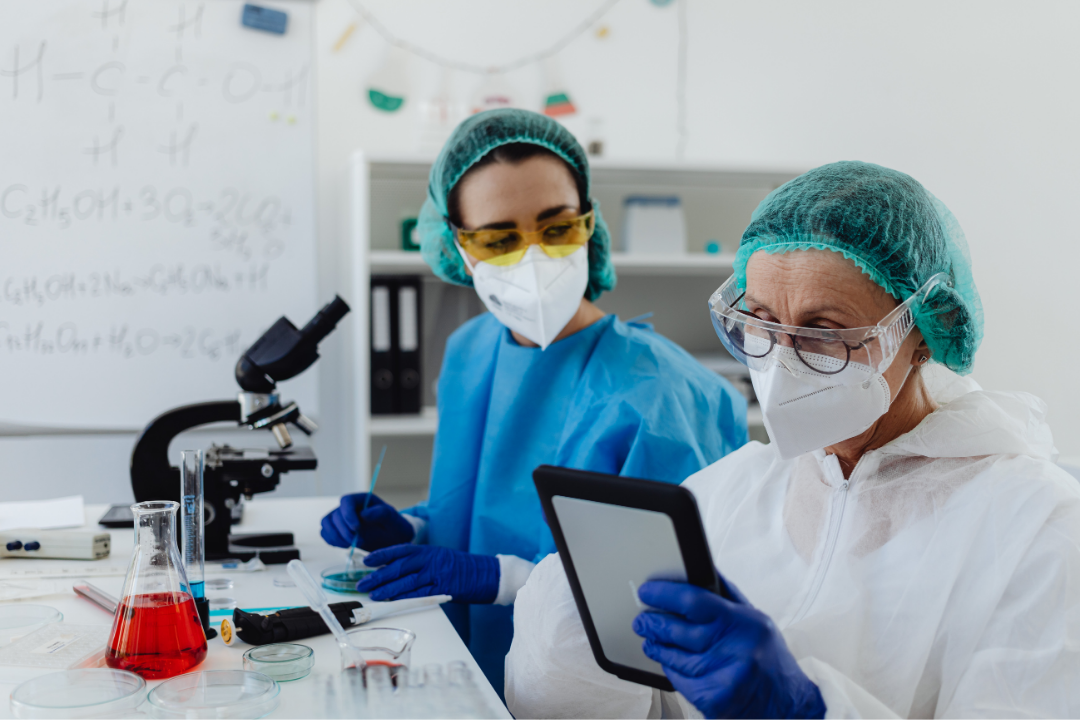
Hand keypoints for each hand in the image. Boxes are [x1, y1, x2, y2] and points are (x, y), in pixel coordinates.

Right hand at [319, 493, 414, 550]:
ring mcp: (341, 518)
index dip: (348, 514)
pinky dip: (332, 541)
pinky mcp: (337, 530)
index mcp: (363, 499)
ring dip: (336, 537)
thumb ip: (382, 513)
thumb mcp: (393, 519)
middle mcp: (349, 507)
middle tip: (359, 542)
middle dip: (345, 531)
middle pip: (335, 515)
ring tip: (351, 544)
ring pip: (327, 524)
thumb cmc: (394, 526)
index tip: (356, 528)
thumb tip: (364, 514)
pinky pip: (325, 533)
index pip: (347, 501)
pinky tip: (345, 545)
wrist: (393, 539)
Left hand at [356, 545, 499, 603]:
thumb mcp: (438, 557)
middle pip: (398, 567)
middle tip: (362, 583)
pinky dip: (404, 597)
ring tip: (373, 594)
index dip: (381, 555)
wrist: (485, 573)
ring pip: (406, 581)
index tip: (366, 561)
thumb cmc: (460, 567)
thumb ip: (419, 562)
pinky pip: (419, 594)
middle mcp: (430, 560)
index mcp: (427, 550)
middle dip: (378, 576)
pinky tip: (393, 600)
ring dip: (387, 589)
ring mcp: (436, 574)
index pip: (399, 550)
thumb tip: (393, 571)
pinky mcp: (442, 588)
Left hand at [633, 579, 824, 719]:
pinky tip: (667, 662)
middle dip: (653, 622)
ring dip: (656, 646)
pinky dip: (670, 670)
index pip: (694, 600)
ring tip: (650, 640)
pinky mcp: (716, 700)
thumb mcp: (756, 620)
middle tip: (641, 619)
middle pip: (679, 630)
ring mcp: (725, 676)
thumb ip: (727, 596)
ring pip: (675, 657)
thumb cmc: (770, 659)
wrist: (791, 705)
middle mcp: (736, 648)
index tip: (647, 591)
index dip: (664, 594)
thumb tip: (700, 569)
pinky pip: (680, 680)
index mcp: (745, 622)